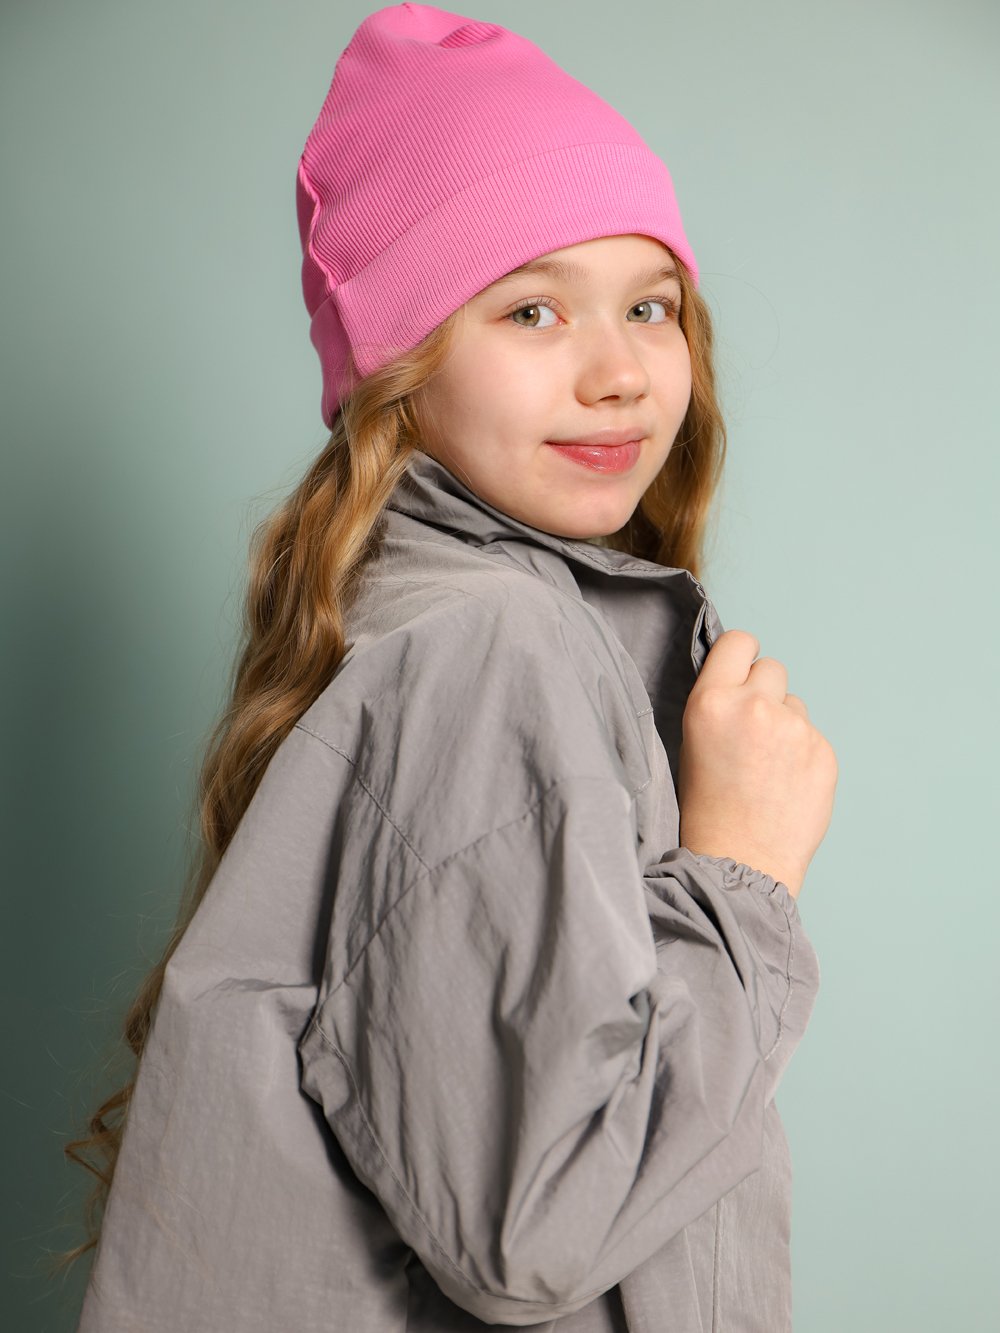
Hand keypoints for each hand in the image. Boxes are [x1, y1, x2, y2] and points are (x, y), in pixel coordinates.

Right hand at [677, 629, 837, 897]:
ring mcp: (795, 730)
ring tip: (768, 765)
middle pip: (772, 668)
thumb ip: (719, 703)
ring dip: (784, 723)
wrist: (740, 861)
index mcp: (712, 702)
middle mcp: (755, 707)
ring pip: (795, 703)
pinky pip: (813, 735)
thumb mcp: (691, 742)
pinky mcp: (824, 752)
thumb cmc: (707, 809)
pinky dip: (802, 753)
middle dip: (764, 692)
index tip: (742, 672)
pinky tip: (785, 782)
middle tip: (753, 729)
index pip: (739, 642)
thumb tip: (744, 680)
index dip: (741, 656)